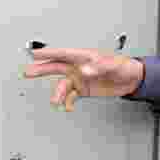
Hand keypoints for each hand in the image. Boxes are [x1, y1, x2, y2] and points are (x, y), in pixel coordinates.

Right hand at [22, 48, 143, 111]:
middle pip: (56, 67)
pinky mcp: (84, 89)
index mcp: (84, 56)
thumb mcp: (112, 65)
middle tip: (27, 71)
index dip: (49, 53)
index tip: (36, 54)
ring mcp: (80, 78)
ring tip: (55, 100)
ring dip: (57, 93)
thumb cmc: (123, 66)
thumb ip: (97, 67)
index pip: (63, 53)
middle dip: (41, 69)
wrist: (132, 80)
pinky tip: (67, 106)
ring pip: (62, 85)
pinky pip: (71, 96)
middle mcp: (78, 67)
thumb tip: (83, 71)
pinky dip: (67, 101)